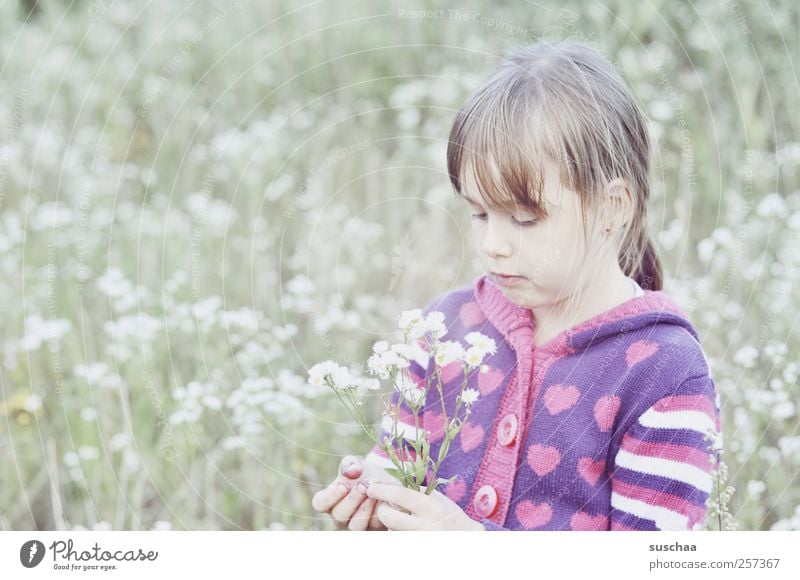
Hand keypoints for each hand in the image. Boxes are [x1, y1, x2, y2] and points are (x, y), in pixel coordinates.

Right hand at [311, 455, 396, 530]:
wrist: (383, 481)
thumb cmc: (363, 473)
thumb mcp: (356, 464)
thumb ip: (350, 464)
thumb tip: (351, 471)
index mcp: (329, 500)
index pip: (320, 503)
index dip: (330, 496)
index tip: (343, 485)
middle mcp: (339, 516)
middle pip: (339, 515)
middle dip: (352, 500)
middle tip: (363, 486)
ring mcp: (354, 525)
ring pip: (355, 526)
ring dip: (365, 509)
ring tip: (373, 494)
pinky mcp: (372, 530)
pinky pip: (373, 528)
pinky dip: (378, 514)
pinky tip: (383, 501)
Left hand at [365, 481, 484, 530]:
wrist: (466, 540)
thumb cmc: (449, 516)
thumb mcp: (436, 499)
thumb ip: (412, 491)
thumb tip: (384, 484)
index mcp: (432, 508)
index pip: (400, 495)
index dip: (382, 490)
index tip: (370, 487)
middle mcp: (426, 527)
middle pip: (389, 518)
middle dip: (382, 511)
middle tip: (385, 507)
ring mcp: (420, 542)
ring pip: (391, 532)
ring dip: (391, 526)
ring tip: (406, 524)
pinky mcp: (415, 551)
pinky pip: (396, 540)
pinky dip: (397, 535)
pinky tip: (407, 533)